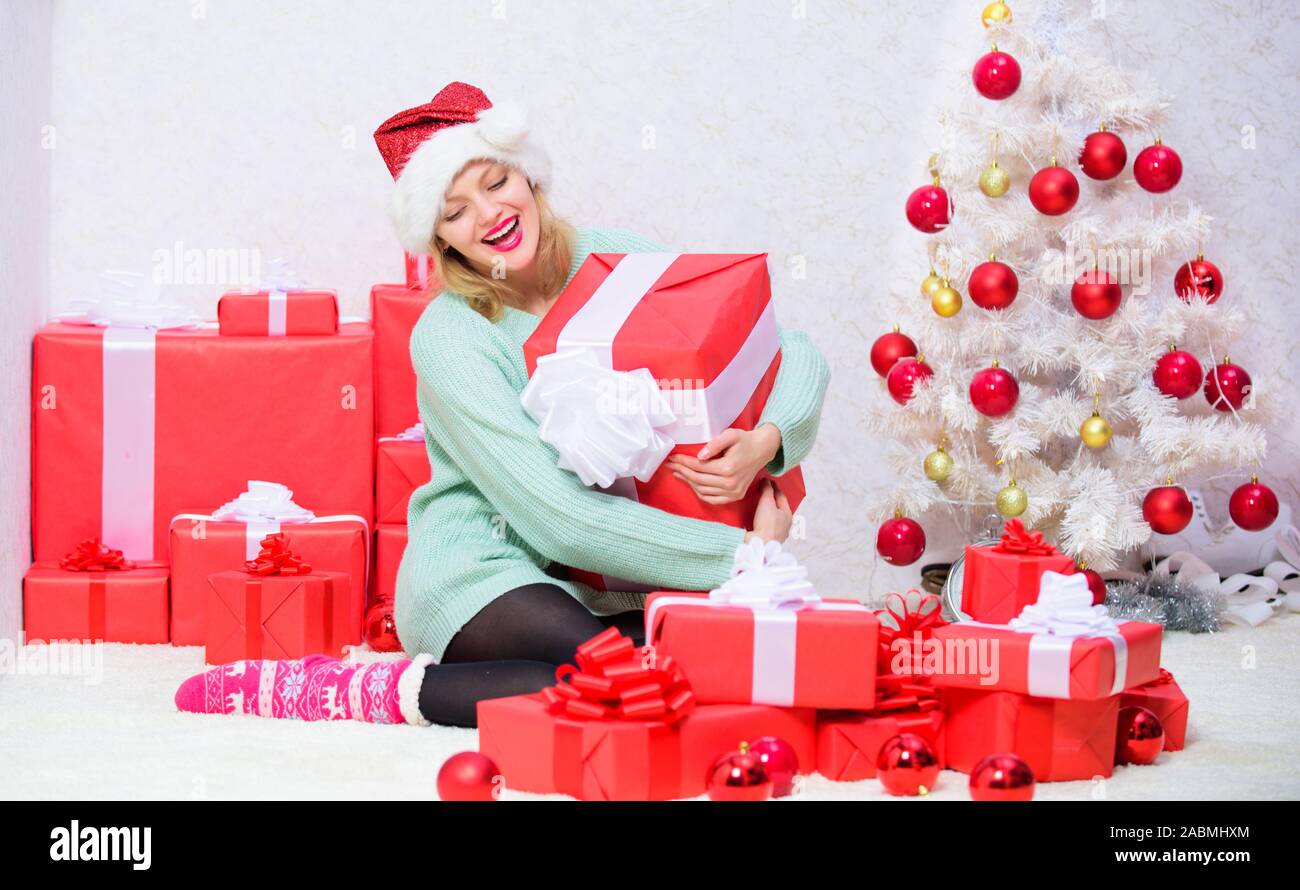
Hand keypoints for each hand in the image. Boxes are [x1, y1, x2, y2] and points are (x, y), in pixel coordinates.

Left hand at [665, 424, 781, 504]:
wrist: (762, 450)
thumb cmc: (745, 440)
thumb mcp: (730, 435)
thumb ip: (714, 444)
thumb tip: (699, 456)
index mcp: (728, 467)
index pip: (698, 467)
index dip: (683, 462)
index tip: (673, 458)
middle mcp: (730, 483)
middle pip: (698, 479)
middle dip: (682, 471)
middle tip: (671, 465)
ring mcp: (734, 492)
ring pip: (703, 490)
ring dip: (688, 482)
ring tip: (678, 473)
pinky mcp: (736, 496)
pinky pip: (712, 499)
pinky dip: (700, 493)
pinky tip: (692, 484)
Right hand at [744, 480, 791, 543]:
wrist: (760, 545)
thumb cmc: (767, 525)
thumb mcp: (767, 502)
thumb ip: (767, 490)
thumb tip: (766, 481)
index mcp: (787, 514)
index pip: (781, 496)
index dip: (774, 487)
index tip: (768, 481)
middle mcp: (783, 524)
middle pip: (778, 507)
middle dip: (771, 499)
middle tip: (764, 491)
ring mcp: (775, 532)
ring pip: (771, 517)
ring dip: (766, 510)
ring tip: (758, 505)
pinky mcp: (766, 538)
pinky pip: (764, 525)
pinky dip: (760, 520)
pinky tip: (754, 519)